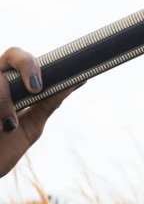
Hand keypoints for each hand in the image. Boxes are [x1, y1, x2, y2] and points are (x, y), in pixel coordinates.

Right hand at [0, 47, 78, 177]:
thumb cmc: (2, 149)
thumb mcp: (29, 127)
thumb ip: (48, 103)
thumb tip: (77, 81)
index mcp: (8, 83)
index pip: (19, 59)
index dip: (30, 64)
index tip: (38, 85)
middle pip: (10, 55)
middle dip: (26, 66)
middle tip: (35, 89)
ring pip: (0, 80)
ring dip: (4, 103)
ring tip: (5, 126)